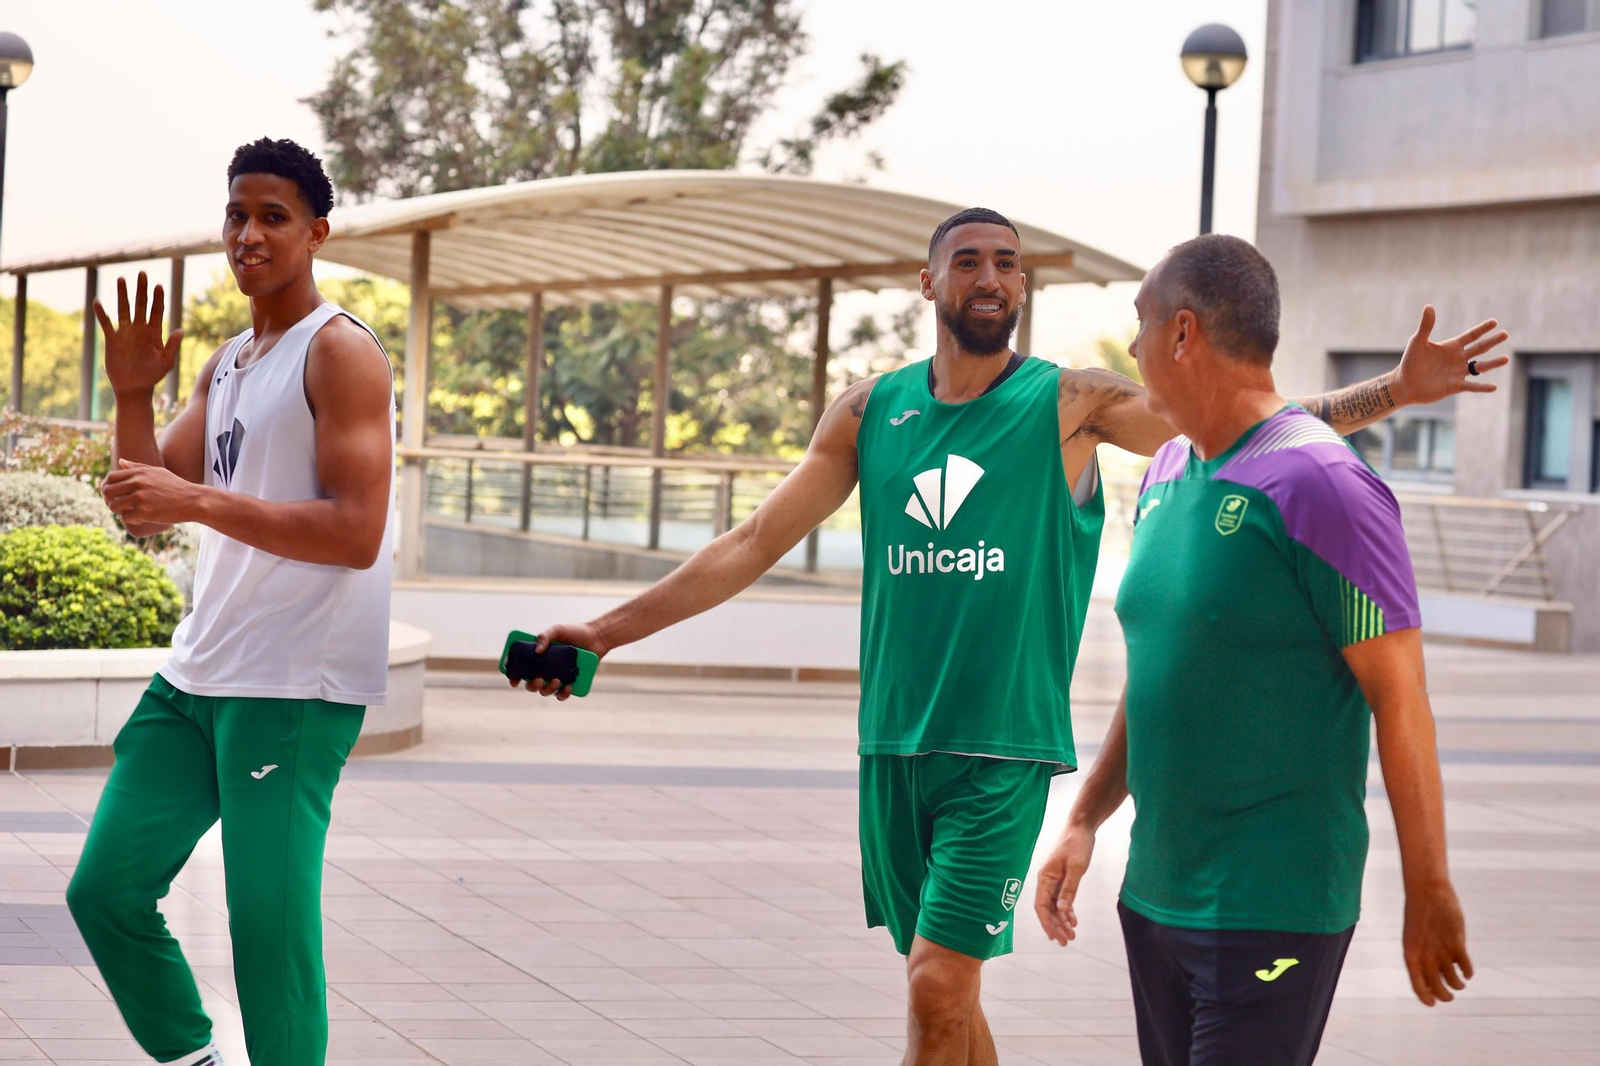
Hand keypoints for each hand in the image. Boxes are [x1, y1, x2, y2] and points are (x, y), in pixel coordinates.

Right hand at [95, 273, 183, 395]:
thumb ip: (173, 346)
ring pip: (123, 309)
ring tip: (122, 279)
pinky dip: (101, 313)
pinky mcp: (112, 339)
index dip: (158, 298)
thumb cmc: (152, 376)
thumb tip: (182, 330)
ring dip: (122, 294)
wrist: (134, 387)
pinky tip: (98, 301)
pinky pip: (106, 323)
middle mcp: (140, 329)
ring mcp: (126, 332)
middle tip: (142, 273)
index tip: (159, 286)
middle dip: (142, 289)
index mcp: (155, 333)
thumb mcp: (166, 362)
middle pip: (141, 305)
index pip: (157, 311)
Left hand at [101, 459, 201, 526]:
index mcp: (139, 473)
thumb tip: (121, 461)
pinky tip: (140, 519)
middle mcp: (138, 483)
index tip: (111, 494)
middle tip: (117, 505)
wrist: (193, 500)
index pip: (111, 477)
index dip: (106, 486)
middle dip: (108, 500)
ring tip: (129, 512)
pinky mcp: (145, 511)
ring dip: (118, 511)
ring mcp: (140, 497)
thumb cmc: (176, 486)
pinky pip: (126, 517)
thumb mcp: (158, 472)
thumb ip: (137, 467)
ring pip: (114, 506)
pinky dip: (131, 520)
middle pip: (108, 491)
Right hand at [511, 621, 608, 701]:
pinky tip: (568, 687)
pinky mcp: (569, 682)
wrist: (596, 637)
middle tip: (539, 679)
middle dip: (532, 685)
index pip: (520, 669)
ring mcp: (557, 677)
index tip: (513, 679)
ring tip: (557, 680)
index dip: (513, 675)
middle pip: (531, 684)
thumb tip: (537, 652)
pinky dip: (563, 694)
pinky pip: (562, 694)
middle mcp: (545, 669)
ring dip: (547, 690)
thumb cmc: (575, 632)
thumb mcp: (558, 630)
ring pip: (545, 691)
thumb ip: (545, 636)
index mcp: (538, 657)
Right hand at [1033, 824, 1094, 945]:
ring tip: (1072, 936)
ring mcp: (1054, 881)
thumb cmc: (1077, 845)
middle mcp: (1046, 881)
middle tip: (1066, 942)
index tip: (1054, 937)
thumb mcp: (1076, 868)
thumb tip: (1063, 910)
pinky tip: (1074, 922)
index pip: (1041, 906)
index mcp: (1045, 878)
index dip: (1046, 923)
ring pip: (1055, 907)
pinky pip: (1062, 900)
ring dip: (1062, 922)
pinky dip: (1068, 912)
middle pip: (1048, 909)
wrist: (1081, 828)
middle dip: (1055, 926)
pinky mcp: (1062, 879)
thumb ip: (1069, 889)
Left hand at [1394, 306, 1508, 405]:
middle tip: (1505, 334)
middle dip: (1492, 341)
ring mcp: (1458, 372)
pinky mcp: (1455, 386)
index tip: (1494, 322)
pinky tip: (1494, 387)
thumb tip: (1429, 306)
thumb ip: (1426, 326)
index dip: (1482, 329)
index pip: (1471, 336)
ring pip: (1480, 367)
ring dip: (1493, 363)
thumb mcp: (1418, 342)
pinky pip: (1472, 386)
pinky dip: (1482, 387)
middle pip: (1480, 348)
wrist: (1405, 384)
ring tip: (1506, 359)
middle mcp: (1458, 358)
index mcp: (1452, 346)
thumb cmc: (1410, 362)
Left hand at [1403, 881, 1472, 1005]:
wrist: (1426, 891)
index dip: (1426, 998)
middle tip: (1449, 997)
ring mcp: (1442, 952)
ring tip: (1459, 984)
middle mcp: (1425, 957)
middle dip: (1445, 996)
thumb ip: (1422, 954)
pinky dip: (1468, 972)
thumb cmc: (1418, 913)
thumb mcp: (1414, 936)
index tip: (1433, 1004)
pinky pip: (1466, 967)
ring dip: (1458, 985)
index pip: (1418, 987)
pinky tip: (1467, 972)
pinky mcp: (1457, 944)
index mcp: (1410, 955)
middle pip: (1438, 989)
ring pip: (1454, 981)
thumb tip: (1436, 973)